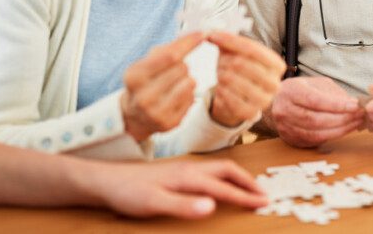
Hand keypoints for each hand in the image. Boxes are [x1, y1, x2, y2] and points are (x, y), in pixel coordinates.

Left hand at [88, 159, 267, 217]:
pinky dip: (226, 177)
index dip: (245, 196)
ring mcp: (184, 168)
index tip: (264, 203)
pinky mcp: (178, 171)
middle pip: (228, 170)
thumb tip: (212, 205)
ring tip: (250, 189)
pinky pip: (210, 171)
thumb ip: (184, 205)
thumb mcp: (154, 204)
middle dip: (248, 181)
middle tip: (264, 195)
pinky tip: (222, 185)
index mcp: (188, 176)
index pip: (224, 186)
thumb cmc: (129, 193)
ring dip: (238, 177)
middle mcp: (190, 168)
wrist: (108, 180)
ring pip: (220, 168)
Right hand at [121, 32, 204, 140]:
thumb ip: (170, 48)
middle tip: (172, 71)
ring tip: (174, 83)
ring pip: (190, 83)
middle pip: (182, 68)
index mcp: (134, 76)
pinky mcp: (169, 123)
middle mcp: (143, 97)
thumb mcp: (148, 61)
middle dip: (182, 65)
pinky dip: (188, 94)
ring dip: (187, 79)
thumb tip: (197, 35)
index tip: (202, 34)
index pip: (170, 56)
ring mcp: (156, 113)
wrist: (135, 115)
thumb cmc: (145, 81)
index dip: (189, 43)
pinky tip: (176, 96)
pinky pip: (192, 98)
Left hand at [208, 32, 285, 126]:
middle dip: (225, 60)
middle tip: (221, 62)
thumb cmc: (240, 70)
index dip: (230, 41)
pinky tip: (221, 87)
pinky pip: (229, 99)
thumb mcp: (237, 52)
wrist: (239, 95)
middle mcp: (275, 83)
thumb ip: (228, 40)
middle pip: (241, 63)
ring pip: (233, 80)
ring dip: (221, 75)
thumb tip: (211, 33)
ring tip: (221, 74)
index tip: (213, 36)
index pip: (251, 48)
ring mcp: (265, 100)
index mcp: (277, 65)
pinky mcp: (251, 113)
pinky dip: (221, 91)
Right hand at [270, 76, 363, 147]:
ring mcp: (286, 127)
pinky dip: (332, 136)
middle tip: (359, 115)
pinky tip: (344, 130)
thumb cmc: (300, 91)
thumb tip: (353, 104)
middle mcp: (284, 110)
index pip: (315, 100)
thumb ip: (333, 93)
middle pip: (316, 119)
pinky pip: (314, 141)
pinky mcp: (291, 139)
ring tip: (355, 123)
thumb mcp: (315, 84)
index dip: (336, 105)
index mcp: (290, 91)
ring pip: (316, 133)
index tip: (355, 105)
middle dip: (342, 119)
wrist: (277, 103)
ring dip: (340, 130)